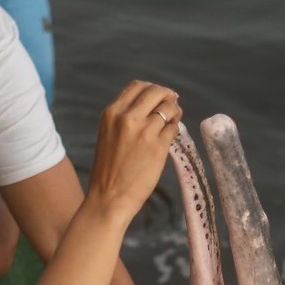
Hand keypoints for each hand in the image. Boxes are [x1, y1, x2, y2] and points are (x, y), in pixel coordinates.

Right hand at [85, 80, 181, 227]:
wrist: (108, 198)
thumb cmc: (108, 170)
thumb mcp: (108, 134)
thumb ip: (125, 118)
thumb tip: (152, 105)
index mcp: (112, 113)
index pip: (137, 86)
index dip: (152, 89)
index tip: (160, 96)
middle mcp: (127, 117)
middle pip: (156, 92)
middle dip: (167, 96)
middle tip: (173, 104)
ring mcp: (144, 131)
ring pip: (169, 108)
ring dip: (175, 112)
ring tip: (173, 121)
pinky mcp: (158, 146)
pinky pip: (174, 128)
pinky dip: (176, 128)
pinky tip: (171, 135)